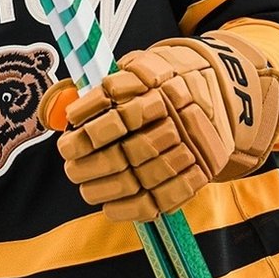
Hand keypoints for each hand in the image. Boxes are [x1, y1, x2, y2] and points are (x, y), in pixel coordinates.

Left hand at [42, 32, 278, 221]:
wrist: (218, 89)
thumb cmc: (163, 80)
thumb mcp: (137, 68)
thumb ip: (102, 89)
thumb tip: (60, 114)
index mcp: (160, 86)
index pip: (119, 113)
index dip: (88, 132)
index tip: (66, 141)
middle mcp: (178, 117)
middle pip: (129, 149)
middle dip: (92, 163)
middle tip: (70, 168)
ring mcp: (191, 147)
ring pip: (144, 177)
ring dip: (107, 188)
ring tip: (85, 189)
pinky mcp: (201, 171)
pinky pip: (164, 198)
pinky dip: (132, 209)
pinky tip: (109, 208)